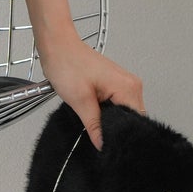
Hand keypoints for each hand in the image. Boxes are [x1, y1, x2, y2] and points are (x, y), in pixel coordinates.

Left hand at [37, 32, 144, 150]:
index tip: (110, 146)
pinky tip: (95, 115)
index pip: (135, 122)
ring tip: (95, 124)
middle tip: (99, 138)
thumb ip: (94, 125)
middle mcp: (131, 85)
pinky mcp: (115, 83)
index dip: (122, 136)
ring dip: (110, 120)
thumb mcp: (80, 100)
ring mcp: (124, 83)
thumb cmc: (67, 64)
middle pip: (131, 118)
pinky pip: (117, 104)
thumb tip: (103, 144)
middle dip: (116, 129)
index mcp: (128, 88)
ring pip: (123, 112)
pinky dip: (107, 112)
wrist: (57, 45)